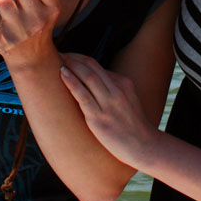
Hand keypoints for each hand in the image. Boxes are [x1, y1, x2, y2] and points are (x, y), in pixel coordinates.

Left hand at [59, 52, 158, 167]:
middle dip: (73, 58)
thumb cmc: (132, 126)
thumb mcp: (127, 100)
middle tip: (58, 54)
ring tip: (56, 59)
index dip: (79, 59)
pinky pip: (83, 96)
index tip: (67, 56)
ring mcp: (109, 104)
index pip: (96, 66)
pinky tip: (62, 74)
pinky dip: (72, 82)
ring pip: (88, 77)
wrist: (144, 147)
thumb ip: (112, 90)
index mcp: (123, 83)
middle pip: (91, 67)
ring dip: (71, 66)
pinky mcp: (100, 119)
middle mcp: (117, 90)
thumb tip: (91, 83)